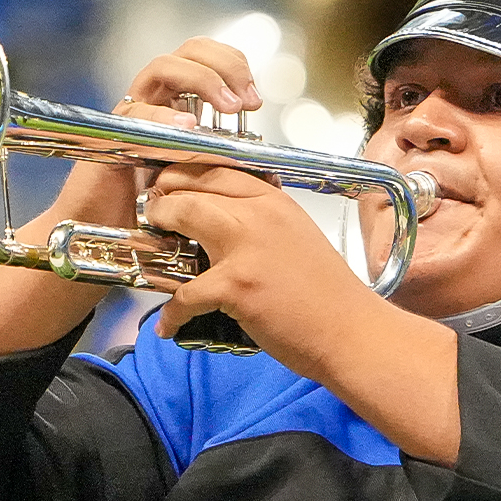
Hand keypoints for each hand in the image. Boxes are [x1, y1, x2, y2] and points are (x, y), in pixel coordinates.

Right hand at [0, 37, 263, 381]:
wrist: (101, 238)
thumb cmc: (150, 213)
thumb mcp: (198, 185)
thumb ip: (223, 169)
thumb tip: (270, 172)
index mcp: (179, 103)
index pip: (209, 59)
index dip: (235, 67)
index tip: (256, 101)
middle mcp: (154, 100)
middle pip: (189, 50)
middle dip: (225, 65)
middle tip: (246, 101)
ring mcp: (131, 112)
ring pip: (163, 68)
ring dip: (202, 81)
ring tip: (228, 109)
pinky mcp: (111, 133)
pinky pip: (137, 110)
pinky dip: (165, 115)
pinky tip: (188, 130)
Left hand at [143, 163, 375, 355]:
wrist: (350, 332)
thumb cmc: (328, 295)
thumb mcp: (298, 238)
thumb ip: (265, 223)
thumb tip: (229, 224)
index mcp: (276, 202)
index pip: (222, 168)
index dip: (188, 170)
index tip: (171, 181)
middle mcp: (261, 214)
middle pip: (197, 183)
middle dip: (165, 191)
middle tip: (153, 207)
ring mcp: (247, 247)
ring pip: (185, 213)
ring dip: (160, 222)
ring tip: (150, 238)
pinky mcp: (236, 285)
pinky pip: (186, 292)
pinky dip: (172, 312)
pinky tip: (167, 326)